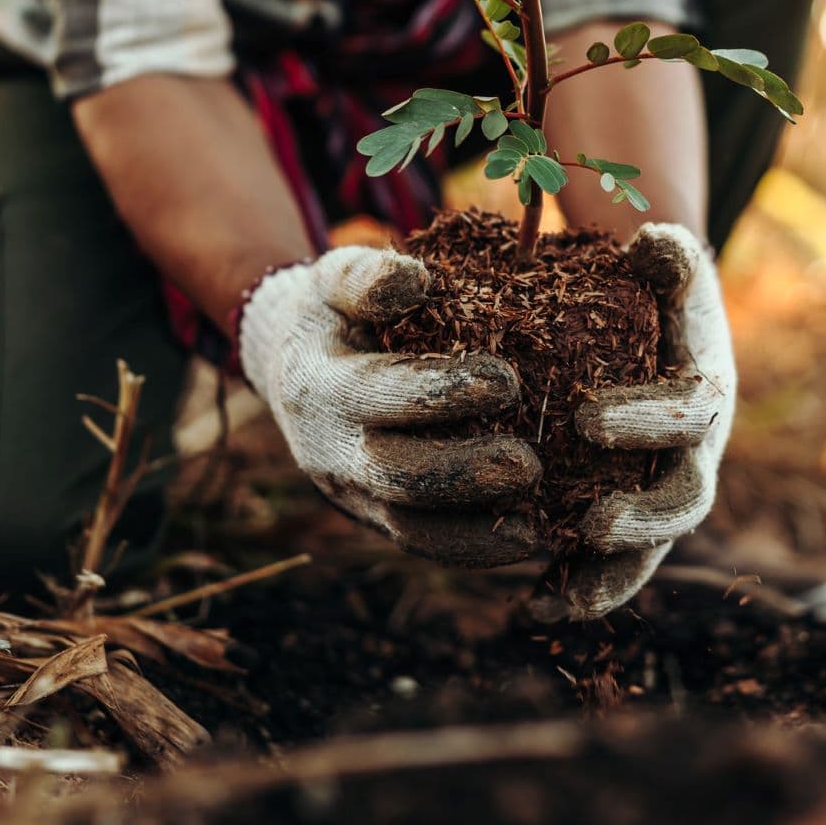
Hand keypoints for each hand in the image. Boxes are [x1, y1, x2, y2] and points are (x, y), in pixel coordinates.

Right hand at [238, 247, 540, 565]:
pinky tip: (529, 538)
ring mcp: (348, 493)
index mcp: (319, 385)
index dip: (440, 393)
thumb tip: (415, 282)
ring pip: (409, 528)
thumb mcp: (335, 278)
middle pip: (394, 475)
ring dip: (474, 530)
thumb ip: (367, 275)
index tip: (505, 383)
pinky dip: (474, 549)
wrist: (289, 366)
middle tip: (528, 465)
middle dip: (464, 473)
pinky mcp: (372, 518)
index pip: (379, 394)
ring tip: (535, 521)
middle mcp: (327, 450)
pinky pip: (422, 544)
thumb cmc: (332, 314)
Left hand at [534, 223, 735, 618]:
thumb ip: (666, 254)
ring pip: (651, 549)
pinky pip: (612, 564)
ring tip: (562, 596)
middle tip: (592, 523)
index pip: (689, 414)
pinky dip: (578, 589)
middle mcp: (695, 453)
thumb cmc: (652, 289)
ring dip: (612, 576)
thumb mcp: (662, 263)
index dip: (646, 420)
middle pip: (686, 500)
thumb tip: (654, 239)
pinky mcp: (631, 514)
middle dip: (644, 518)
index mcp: (705, 393)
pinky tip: (529, 607)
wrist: (656, 321)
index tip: (589, 420)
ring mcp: (664, 490)